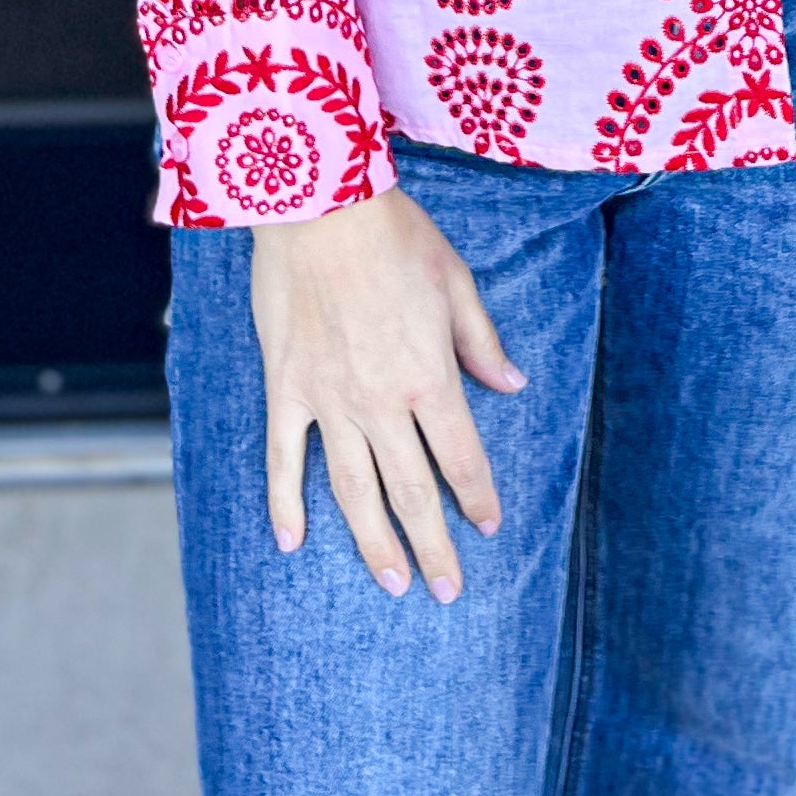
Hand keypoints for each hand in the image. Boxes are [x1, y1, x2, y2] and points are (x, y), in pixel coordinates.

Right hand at [252, 183, 523, 602]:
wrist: (318, 204)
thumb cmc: (394, 235)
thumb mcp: (457, 282)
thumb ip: (481, 343)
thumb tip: (511, 385)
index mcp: (429, 378)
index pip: (461, 457)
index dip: (477, 497)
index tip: (489, 527)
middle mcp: (380, 402)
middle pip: (411, 491)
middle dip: (434, 546)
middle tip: (447, 590)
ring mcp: (327, 400)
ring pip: (353, 490)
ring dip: (374, 541)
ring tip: (392, 582)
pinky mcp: (286, 387)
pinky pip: (284, 457)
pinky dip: (285, 503)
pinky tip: (292, 542)